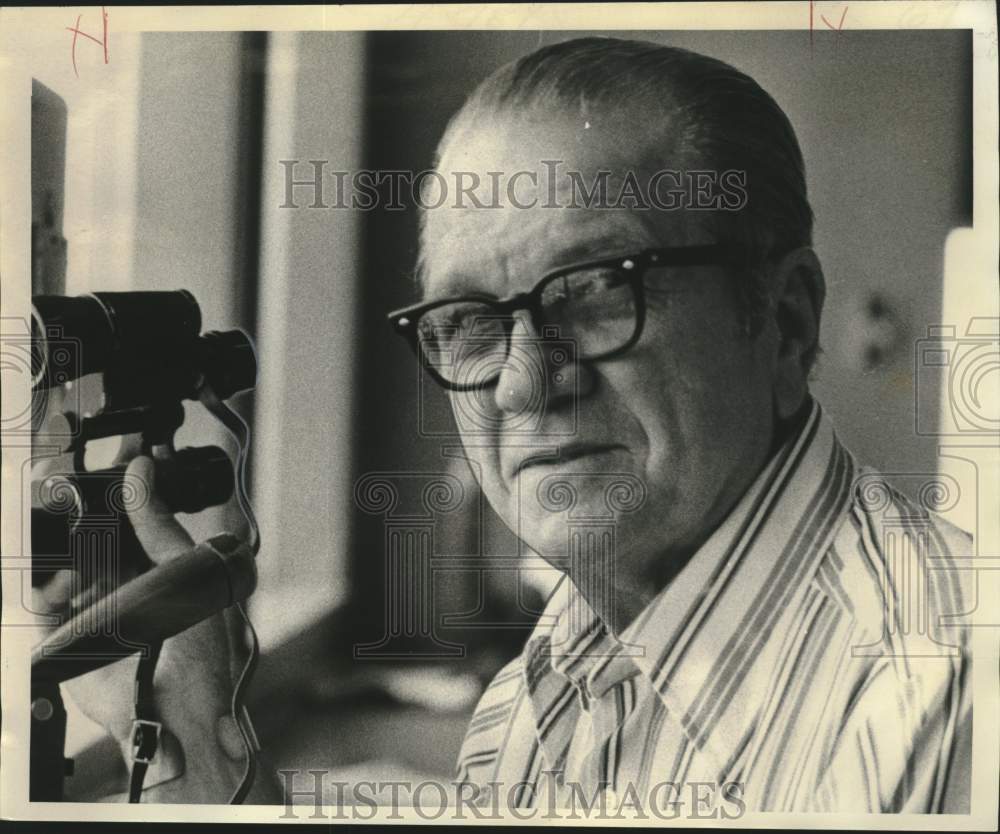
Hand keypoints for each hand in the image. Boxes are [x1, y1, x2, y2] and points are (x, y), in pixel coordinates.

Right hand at [32, 454, 248, 800]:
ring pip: (60, 563)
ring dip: (59, 550)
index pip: (131, 516)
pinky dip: (45, 591)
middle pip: (88, 534)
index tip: (109, 463)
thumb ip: (164, 527)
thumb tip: (142, 473)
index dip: (116, 489)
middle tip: (64, 492)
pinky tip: (63, 587)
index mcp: (161, 565)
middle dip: (74, 513)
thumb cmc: (201, 654)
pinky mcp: (66, 639)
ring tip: (71, 548)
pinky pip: (42, 605)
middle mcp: (126, 583)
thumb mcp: (193, 576)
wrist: (176, 717)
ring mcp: (94, 609)